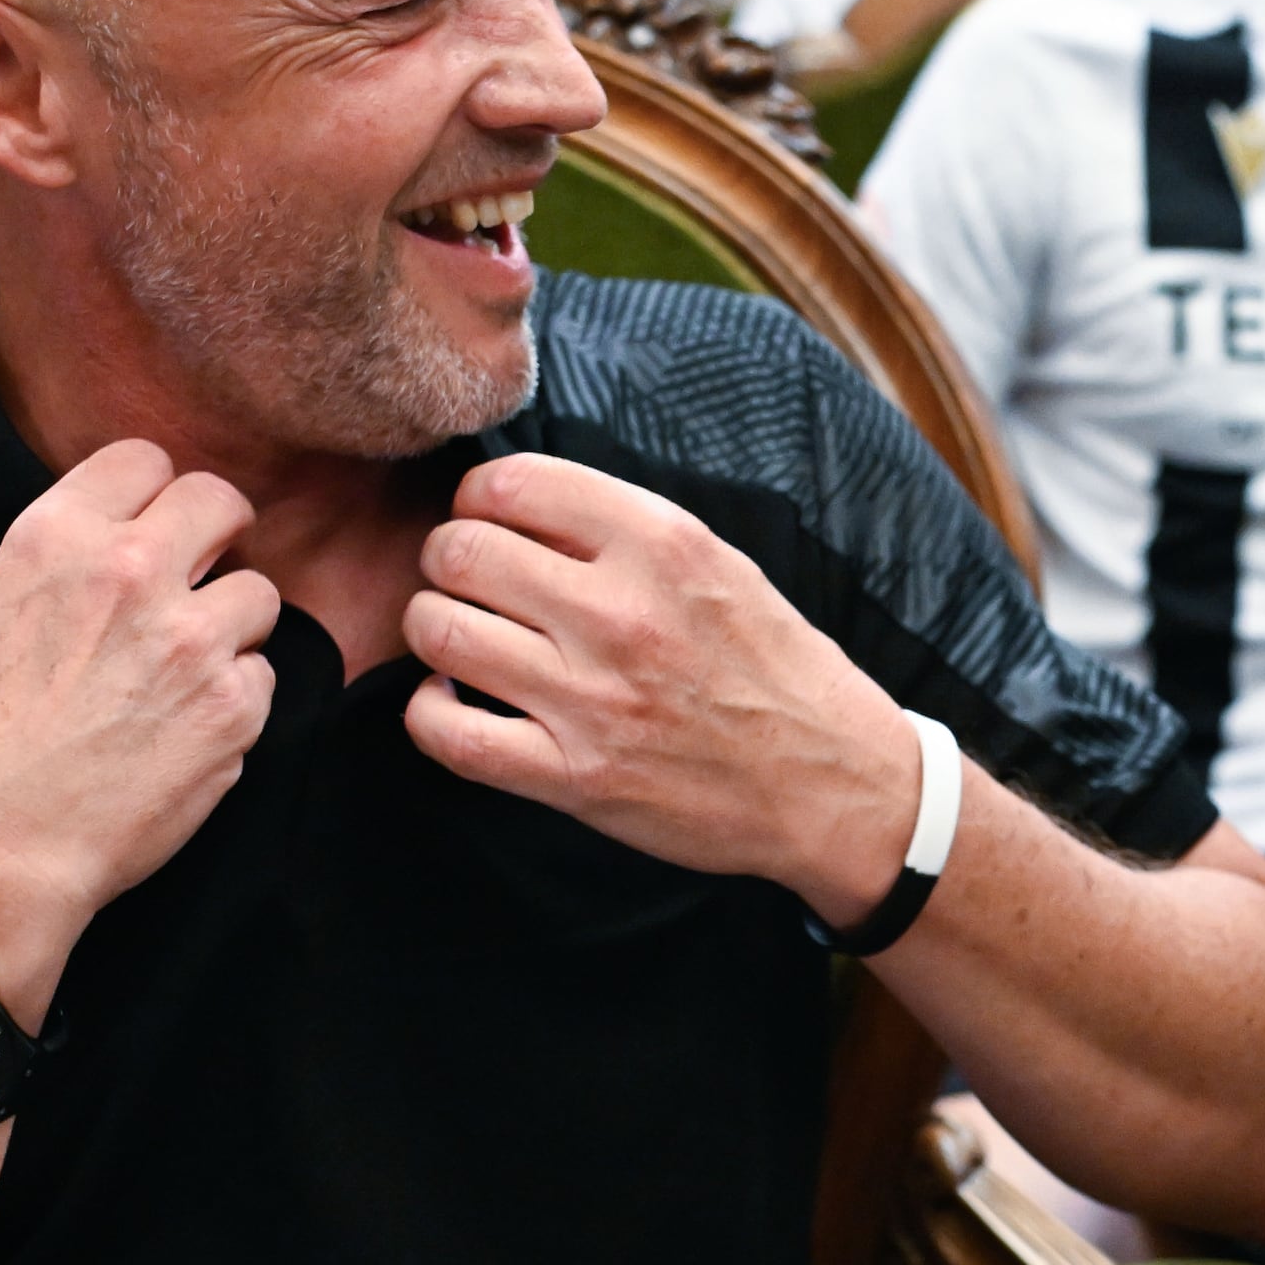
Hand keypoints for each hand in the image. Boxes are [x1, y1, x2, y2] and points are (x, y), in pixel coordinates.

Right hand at [0, 440, 282, 1020]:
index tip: (155, 527)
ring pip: (259, 592)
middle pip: (220, 500)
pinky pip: (263, 674)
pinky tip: (186, 730)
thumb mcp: (1, 608)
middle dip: (217, 537)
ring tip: (182, 674)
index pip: (144, 458)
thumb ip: (76, 557)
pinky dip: (236, 700)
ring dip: (233, 626)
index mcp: (57, 536)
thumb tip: (144, 531)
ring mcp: (190, 637)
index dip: (156, 495)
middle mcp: (130, 571)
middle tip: (199, 579)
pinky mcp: (233, 704)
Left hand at [400, 453, 924, 911]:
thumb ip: (623, 529)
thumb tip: (517, 502)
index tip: (490, 523)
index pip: (509, 482)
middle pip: (460, 551)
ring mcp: (593, 698)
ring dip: (434, 628)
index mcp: (661, 543)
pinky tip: (455, 700)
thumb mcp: (718, 564)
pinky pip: (446, 732)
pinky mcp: (574, 776)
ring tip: (459, 638)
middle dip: (447, 560)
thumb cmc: (774, 669)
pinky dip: (430, 710)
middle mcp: (621, 612)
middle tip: (465, 582)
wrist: (834, 782)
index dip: (478, 500)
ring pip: (439, 631)